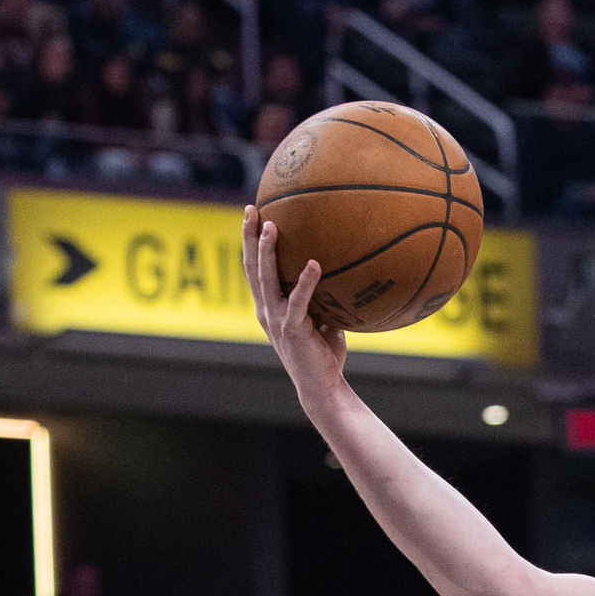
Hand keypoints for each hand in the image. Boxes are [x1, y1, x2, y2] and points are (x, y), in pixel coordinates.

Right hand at [242, 205, 347, 400]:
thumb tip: (345, 271)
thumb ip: (324, 298)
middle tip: (251, 209)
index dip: (251, 242)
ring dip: (267, 251)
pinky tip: (313, 263)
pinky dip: (305, 282)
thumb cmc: (324, 354)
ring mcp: (276, 320)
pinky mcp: (292, 330)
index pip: (255, 269)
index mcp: (269, 307)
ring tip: (271, 225)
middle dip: (249, 236)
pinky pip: (298, 301)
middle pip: (252, 267)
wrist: (322, 387)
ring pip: (266, 279)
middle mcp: (266, 310)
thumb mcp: (322, 320)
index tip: (253, 216)